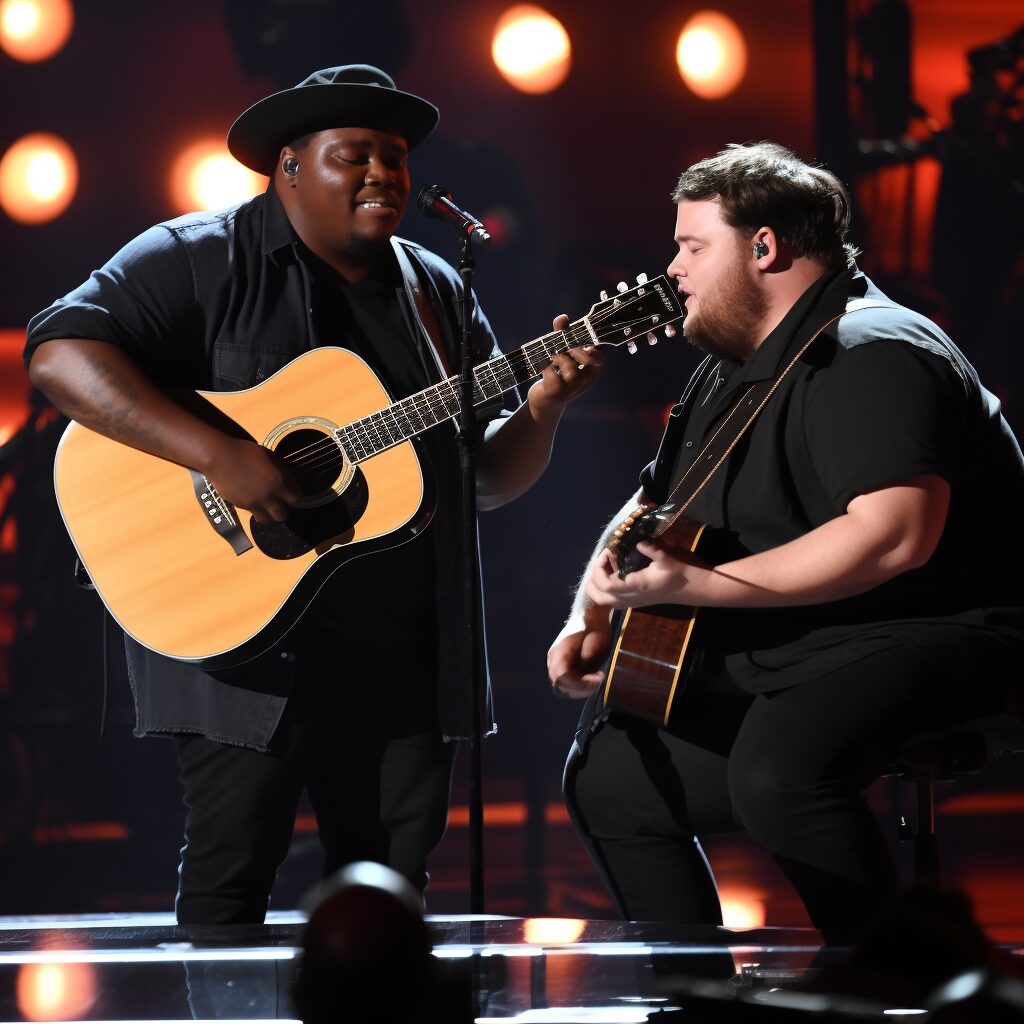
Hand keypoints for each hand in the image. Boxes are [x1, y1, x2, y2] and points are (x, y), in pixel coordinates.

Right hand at [204, 437, 302, 522]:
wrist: (219, 458)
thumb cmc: (245, 452)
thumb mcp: (269, 455)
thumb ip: (282, 470)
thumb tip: (290, 481)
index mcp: (278, 481)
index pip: (296, 499)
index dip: (296, 498)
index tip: (293, 496)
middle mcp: (268, 496)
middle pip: (283, 515)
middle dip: (285, 511)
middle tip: (281, 504)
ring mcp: (254, 503)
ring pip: (268, 520)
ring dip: (270, 515)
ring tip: (268, 507)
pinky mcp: (241, 506)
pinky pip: (254, 514)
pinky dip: (257, 511)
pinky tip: (255, 501)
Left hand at [527, 314, 603, 422]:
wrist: (545, 404)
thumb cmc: (558, 377)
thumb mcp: (564, 358)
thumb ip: (563, 337)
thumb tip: (562, 317)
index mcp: (590, 373)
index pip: (599, 358)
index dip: (592, 347)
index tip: (580, 340)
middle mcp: (583, 382)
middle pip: (585, 359)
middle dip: (575, 348)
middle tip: (563, 346)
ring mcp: (570, 388)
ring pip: (569, 367)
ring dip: (559, 356)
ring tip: (551, 356)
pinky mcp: (554, 392)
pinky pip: (550, 372)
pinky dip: (544, 364)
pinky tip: (540, 364)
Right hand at [547, 613, 611, 698]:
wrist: (591, 615)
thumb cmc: (594, 628)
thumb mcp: (594, 645)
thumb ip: (585, 663)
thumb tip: (582, 679)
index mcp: (560, 651)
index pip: (562, 677)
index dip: (580, 683)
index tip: (598, 679)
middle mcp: (553, 658)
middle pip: (560, 685)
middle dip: (580, 688)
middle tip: (598, 680)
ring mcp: (555, 662)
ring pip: (561, 686)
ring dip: (578, 689)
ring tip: (594, 680)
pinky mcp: (561, 665)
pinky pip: (564, 682)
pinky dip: (577, 685)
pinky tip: (590, 677)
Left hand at [585, 540, 709, 608]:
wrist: (695, 589)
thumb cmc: (682, 572)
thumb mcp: (668, 557)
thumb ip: (651, 549)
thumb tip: (637, 542)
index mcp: (636, 586)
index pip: (605, 584)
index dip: (599, 568)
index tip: (608, 552)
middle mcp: (631, 598)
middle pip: (599, 597)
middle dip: (593, 578)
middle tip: (603, 560)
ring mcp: (633, 602)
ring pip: (605, 600)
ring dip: (599, 583)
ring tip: (609, 563)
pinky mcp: (637, 601)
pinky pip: (613, 598)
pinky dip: (607, 586)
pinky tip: (618, 569)